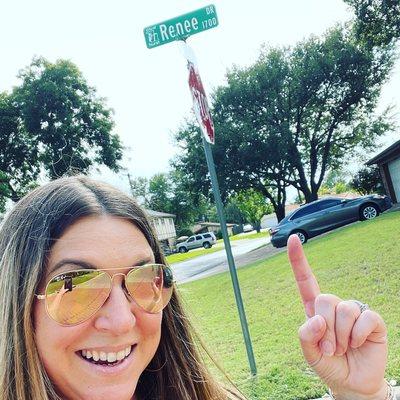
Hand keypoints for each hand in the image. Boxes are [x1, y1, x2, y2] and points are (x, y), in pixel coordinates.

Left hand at [288, 234, 387, 399]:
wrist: (352, 384)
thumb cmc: (329, 364)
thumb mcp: (309, 353)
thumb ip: (305, 336)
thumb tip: (316, 319)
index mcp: (314, 310)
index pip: (305, 280)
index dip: (298, 259)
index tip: (292, 238)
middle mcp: (334, 306)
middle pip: (324, 299)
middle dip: (325, 329)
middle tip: (329, 348)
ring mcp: (354, 311)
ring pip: (343, 309)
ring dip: (340, 336)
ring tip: (342, 348)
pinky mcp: (372, 320)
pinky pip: (364, 317)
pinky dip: (358, 335)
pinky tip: (358, 344)